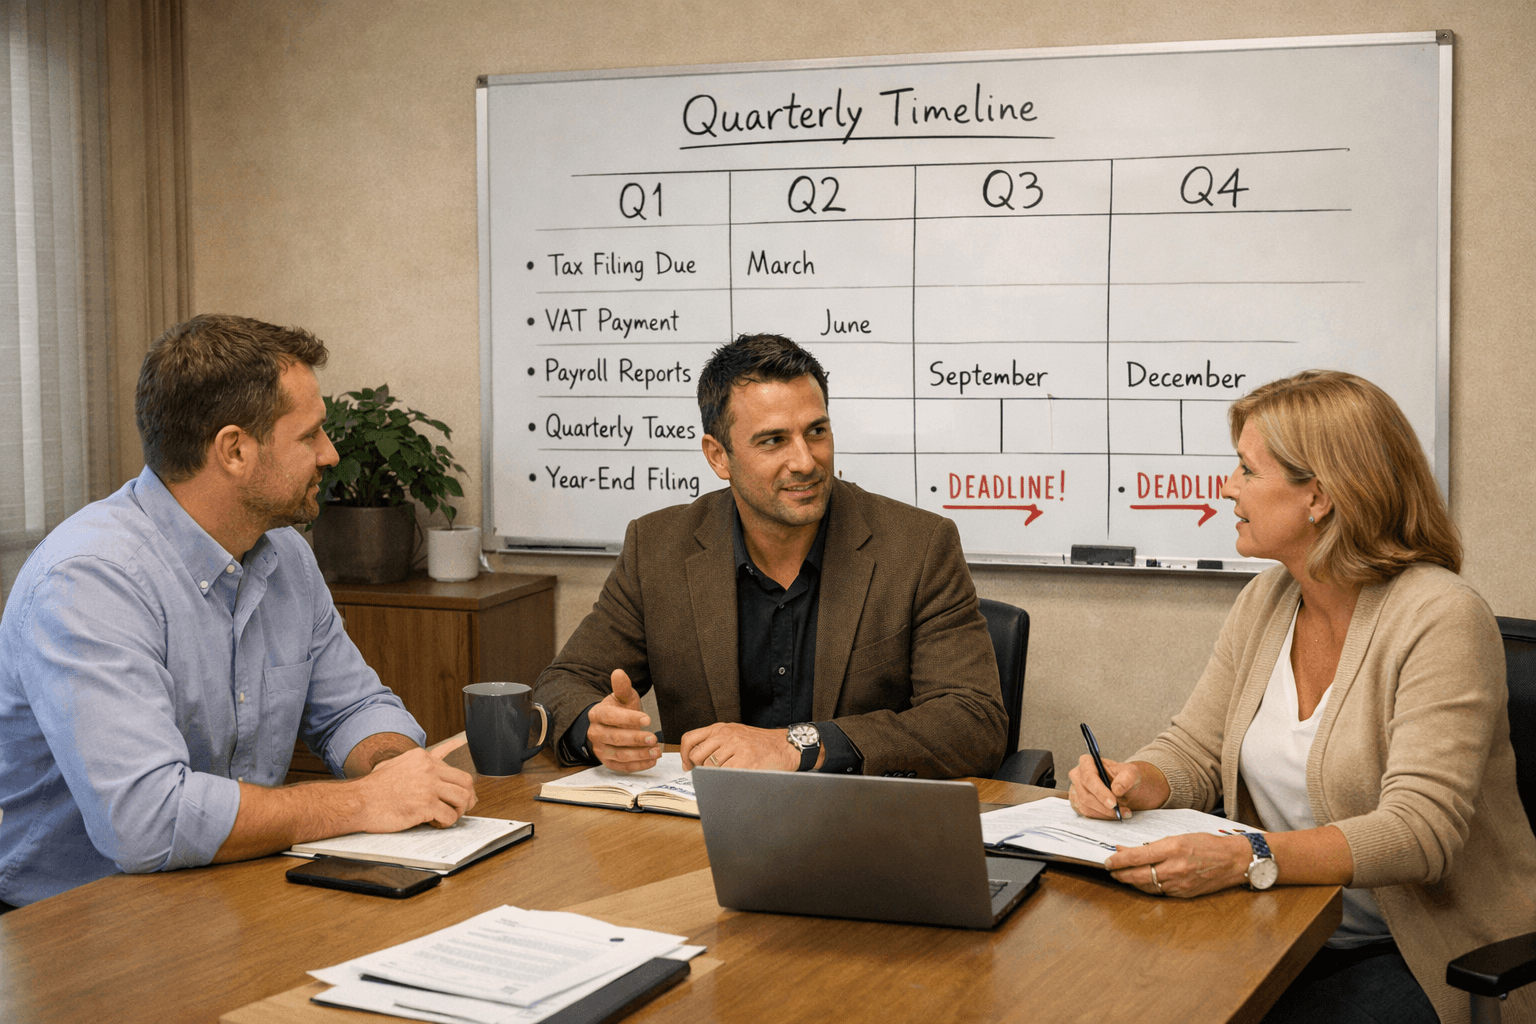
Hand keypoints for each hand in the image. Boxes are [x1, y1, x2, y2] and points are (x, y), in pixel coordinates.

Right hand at [353, 744, 476, 830]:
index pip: (454, 768)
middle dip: (468, 798)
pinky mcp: (425, 805)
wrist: (359, 801)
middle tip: (462, 808)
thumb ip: (419, 762)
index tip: (464, 794)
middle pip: (465, 782)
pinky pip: (449, 816)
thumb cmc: (375, 787)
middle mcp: (429, 769)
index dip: (463, 785)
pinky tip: (435, 823)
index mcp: (423, 758)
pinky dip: (446, 823)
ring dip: (458, 811)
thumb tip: (446, 751)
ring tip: (447, 817)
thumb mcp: (398, 763)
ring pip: (462, 798)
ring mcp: (428, 787)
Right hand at [587, 669, 660, 772]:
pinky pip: (622, 767)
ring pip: (619, 755)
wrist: (610, 726)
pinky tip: (652, 761)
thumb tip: (619, 672)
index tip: (648, 719)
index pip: (610, 717)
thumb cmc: (619, 710)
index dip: (629, 719)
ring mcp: (600, 749)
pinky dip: (638, 766)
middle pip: (615, 738)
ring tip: (656, 751)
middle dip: (636, 739)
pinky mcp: (608, 762)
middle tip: (653, 738)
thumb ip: (622, 687)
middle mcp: (595, 733)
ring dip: (639, 754)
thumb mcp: (622, 696)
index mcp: (597, 714)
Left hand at [680, 722, 804, 770]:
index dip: (683, 755)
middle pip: (696, 756)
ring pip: (710, 767)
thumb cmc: (760, 743)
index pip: (689, 739)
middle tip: (709, 773)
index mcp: (720, 728)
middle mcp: (726, 735)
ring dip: (715, 775)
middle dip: (699, 768)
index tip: (687, 766)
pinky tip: (734, 777)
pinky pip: (725, 774)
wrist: (785, 746)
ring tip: (728, 774)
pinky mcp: (746, 760)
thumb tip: (691, 760)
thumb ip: (715, 742)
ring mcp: (736, 747)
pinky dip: (725, 779)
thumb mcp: (735, 733)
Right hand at [1066, 754, 1164, 819]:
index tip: (1113, 803)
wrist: (1123, 787)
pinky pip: (1087, 813)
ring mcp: (1075, 789)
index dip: (1100, 791)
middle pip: (1086, 794)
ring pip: (1086, 806)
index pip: (1089, 777)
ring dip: (1105, 813)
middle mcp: (1077, 775)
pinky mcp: (1077, 802)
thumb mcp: (1130, 773)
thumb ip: (1126, 778)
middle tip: (1120, 811)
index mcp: (1087, 762)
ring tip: (1122, 813)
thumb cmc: (1124, 777)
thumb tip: (1117, 790)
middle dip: (1104, 806)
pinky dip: (1102, 816)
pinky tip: (1114, 814)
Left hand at [1104, 833, 1252, 897]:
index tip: (1107, 860)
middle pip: (1137, 875)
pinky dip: (1147, 887)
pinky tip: (1141, 882)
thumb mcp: (1178, 837)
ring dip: (1131, 882)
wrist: (1233, 860)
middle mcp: (1174, 868)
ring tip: (1122, 876)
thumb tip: (1128, 849)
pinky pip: (1159, 892)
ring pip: (1146, 886)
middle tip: (1110, 870)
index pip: (1136, 857)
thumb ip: (1152, 845)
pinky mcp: (1184, 894)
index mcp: (1172, 848)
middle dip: (1120, 874)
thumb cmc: (1207, 844)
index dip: (1117, 860)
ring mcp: (1179, 884)